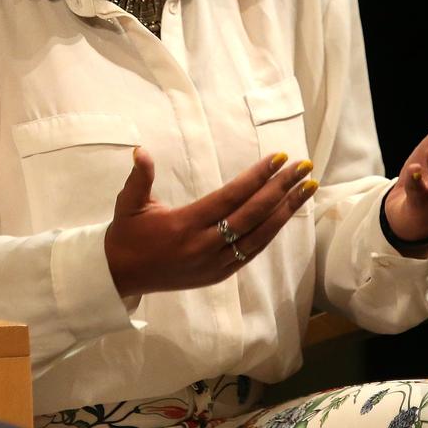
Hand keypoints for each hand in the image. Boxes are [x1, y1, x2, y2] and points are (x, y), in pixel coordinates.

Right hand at [104, 148, 318, 297]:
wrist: (119, 277)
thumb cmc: (127, 235)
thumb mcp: (128, 203)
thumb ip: (139, 177)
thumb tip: (141, 151)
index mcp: (185, 224)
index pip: (231, 197)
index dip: (257, 177)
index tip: (278, 158)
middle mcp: (204, 246)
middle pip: (252, 214)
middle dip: (282, 189)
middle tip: (304, 167)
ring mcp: (214, 263)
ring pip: (259, 236)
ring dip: (286, 211)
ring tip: (307, 188)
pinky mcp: (218, 275)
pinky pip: (252, 252)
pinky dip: (272, 232)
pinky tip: (286, 215)